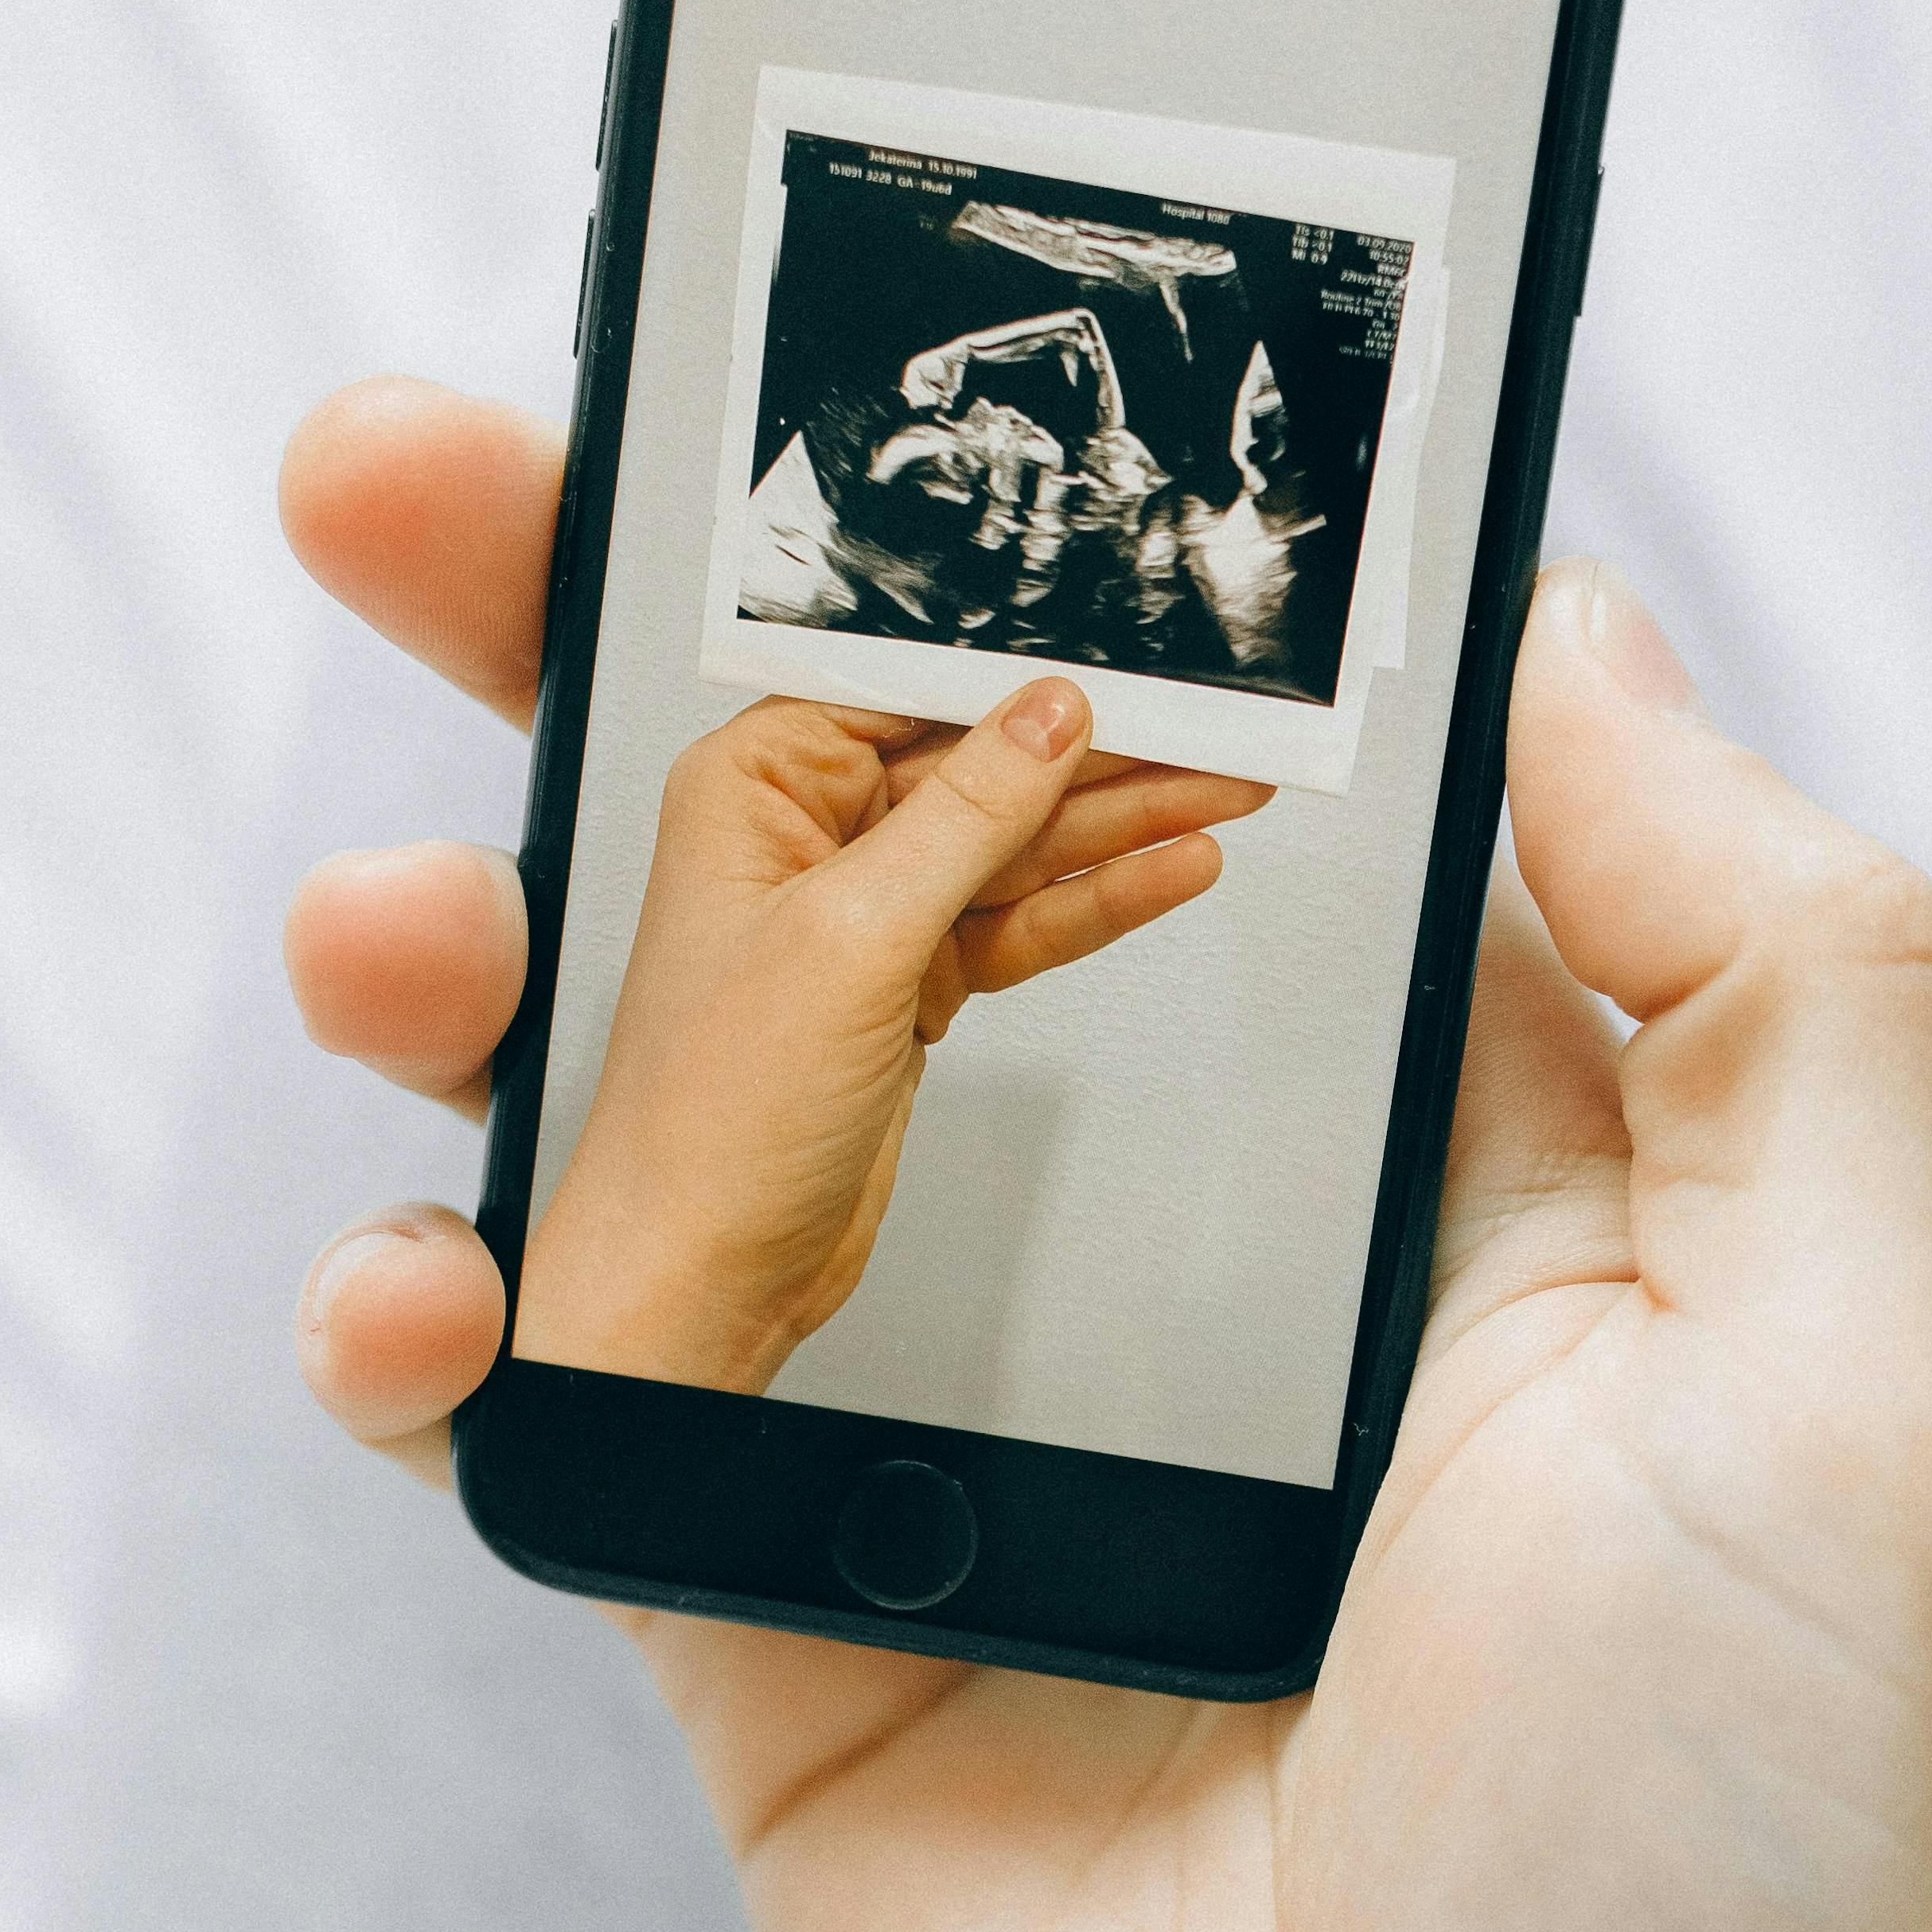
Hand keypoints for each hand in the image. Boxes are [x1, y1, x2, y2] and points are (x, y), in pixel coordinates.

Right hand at [282, 374, 1931, 1931]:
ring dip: (487, 947)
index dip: (1037, 530)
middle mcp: (1190, 1225)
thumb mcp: (1875, 1396)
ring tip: (384, 911)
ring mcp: (962, 1411)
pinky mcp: (785, 1616)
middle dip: (648, 647)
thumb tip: (1570, 620)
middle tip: (428, 472)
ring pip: (675, 1083)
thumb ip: (1779, 976)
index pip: (1213, 729)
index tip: (848, 345)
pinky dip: (447, 1304)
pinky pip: (573, 1395)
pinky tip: (409, 1271)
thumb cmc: (1734, 1910)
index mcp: (1449, 1124)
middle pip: (878, 850)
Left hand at [515, 680, 1267, 1390]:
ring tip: (1225, 791)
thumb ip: (961, 818)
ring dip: (1120, 825)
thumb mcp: (849, 937)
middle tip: (1212, 734)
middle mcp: (807, 837)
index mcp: (754, 788)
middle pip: (980, 766)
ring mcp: (867, 915)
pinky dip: (1096, 902)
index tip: (1119, 662)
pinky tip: (1171, 870)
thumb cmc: (708, 1118)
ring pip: (1016, 845)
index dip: (1015, 676)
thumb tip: (1044, 718)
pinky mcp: (913, 983)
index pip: (907, 693)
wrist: (706, 1269)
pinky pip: (1022, 920)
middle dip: (1099, 754)